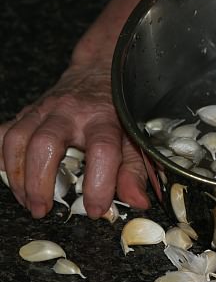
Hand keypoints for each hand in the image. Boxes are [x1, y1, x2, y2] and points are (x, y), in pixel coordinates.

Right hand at [0, 63, 149, 218]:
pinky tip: (13, 175)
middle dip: (39, 182)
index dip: (99, 184)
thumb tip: (136, 202)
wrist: (100, 72)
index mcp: (105, 120)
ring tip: (29, 201)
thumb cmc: (118, 111)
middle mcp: (72, 112)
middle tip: (44, 209)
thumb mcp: (135, 140)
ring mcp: (45, 110)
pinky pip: (3, 132)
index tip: (96, 209)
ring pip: (17, 138)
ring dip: (17, 175)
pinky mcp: (28, 112)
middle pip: (46, 143)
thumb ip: (135, 171)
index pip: (102, 150)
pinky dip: (3, 157)